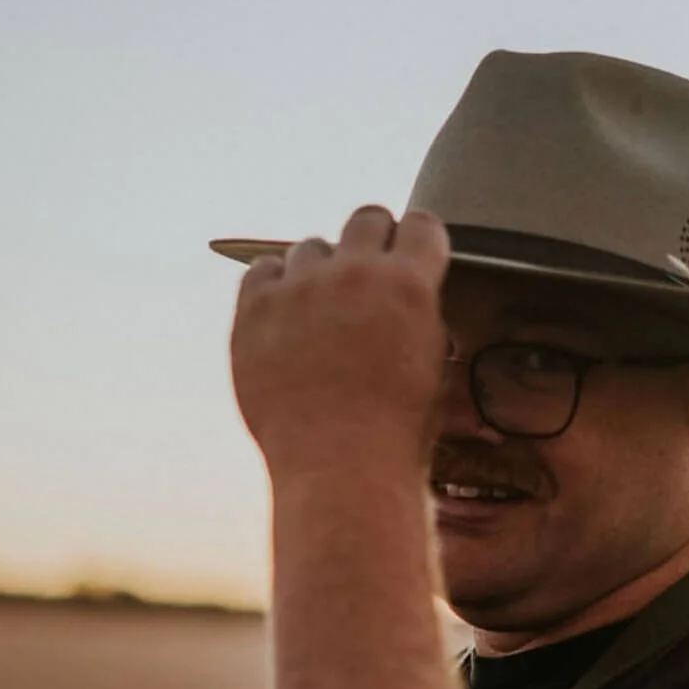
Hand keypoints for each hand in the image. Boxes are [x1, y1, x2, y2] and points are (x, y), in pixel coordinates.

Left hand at [230, 204, 449, 473]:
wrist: (340, 468)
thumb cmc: (395, 431)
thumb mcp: (432, 365)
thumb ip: (419, 316)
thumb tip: (406, 296)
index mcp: (410, 284)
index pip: (421, 224)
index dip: (417, 241)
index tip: (409, 256)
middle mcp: (356, 273)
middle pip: (365, 219)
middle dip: (371, 243)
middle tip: (366, 280)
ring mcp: (301, 288)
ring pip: (312, 247)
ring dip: (320, 271)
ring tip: (321, 314)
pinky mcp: (256, 309)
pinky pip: (263, 271)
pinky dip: (275, 286)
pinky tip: (285, 317)